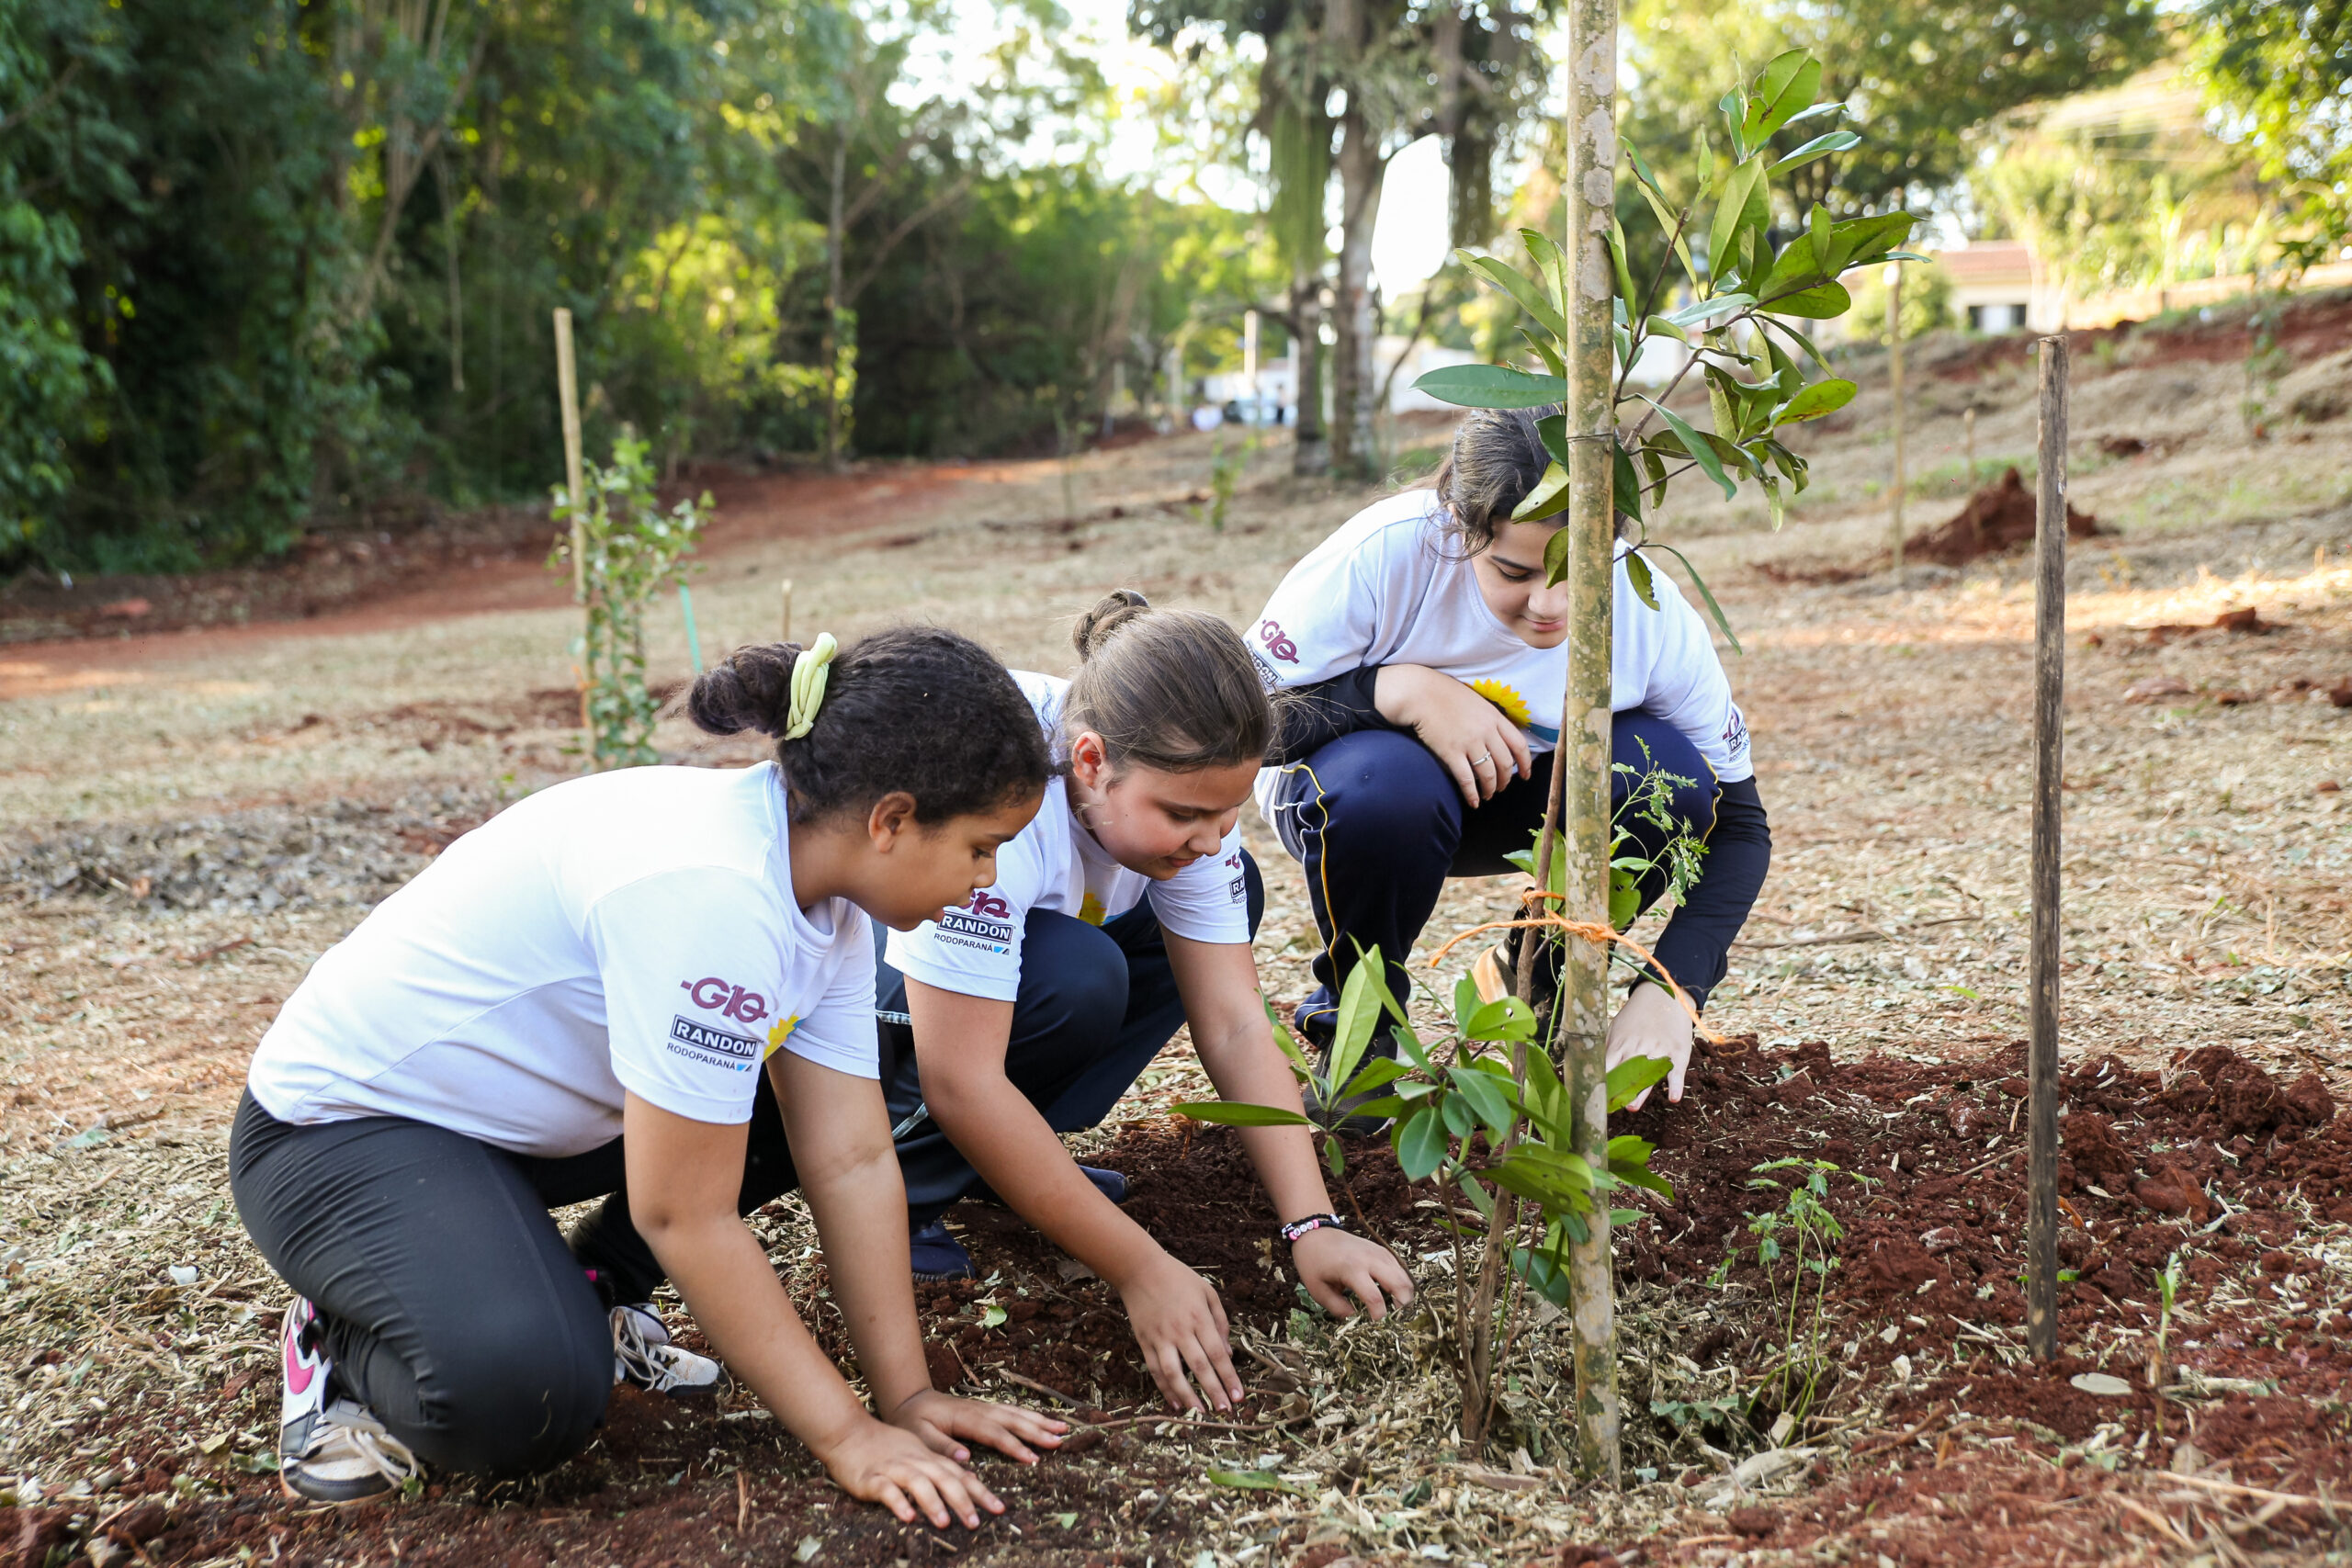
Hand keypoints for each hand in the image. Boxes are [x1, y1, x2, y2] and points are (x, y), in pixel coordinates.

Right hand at [814, 1415, 1004, 1529]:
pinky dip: (898, 1502)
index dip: (980, 1492)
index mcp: (928, 1458)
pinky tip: (907, 1517)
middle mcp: (915, 1461)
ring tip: (945, 1523)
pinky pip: (886, 1490)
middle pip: (944, 1479)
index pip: (960, 1475)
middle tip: (976, 1523)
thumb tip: (969, 1481)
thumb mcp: (917, 1453)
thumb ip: (940, 1468)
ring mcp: (893, 1468)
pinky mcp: (871, 1478)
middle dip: (963, 1500)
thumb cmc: (885, 1447)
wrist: (848, 1433)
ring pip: (917, 1483)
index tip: (1000, 1509)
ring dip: (933, 1502)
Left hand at [888, 1388, 1067, 1466]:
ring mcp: (985, 1407)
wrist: (910, 1399)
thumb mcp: (918, 1436)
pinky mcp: (986, 1409)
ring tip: (1063, 1429)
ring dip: (1040, 1421)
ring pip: (1016, 1413)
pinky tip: (1045, 1421)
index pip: (994, 1433)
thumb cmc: (913, 1421)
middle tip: (1060, 1441)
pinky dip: (1031, 1416)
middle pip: (1012, 1420)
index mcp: (964, 1417)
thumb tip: (965, 1458)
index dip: (1014, 1446)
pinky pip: (1012, 1411)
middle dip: (1037, 1431)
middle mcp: (979, 1409)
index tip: (1032, 1458)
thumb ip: (941, 1447)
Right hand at [1112, 1248, 1242, 1412]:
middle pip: (1199, 1367)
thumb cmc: (1178, 1278)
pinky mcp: (1145, 1342)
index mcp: (1199, 1317)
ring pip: (1174, 1373)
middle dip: (1214, 1391)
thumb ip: (1220, 1322)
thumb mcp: (1207, 1292)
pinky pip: (1155, 1369)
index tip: (1239, 1396)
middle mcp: (1181, 1330)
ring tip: (1200, 1414)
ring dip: (1188, 1395)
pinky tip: (1175, 1402)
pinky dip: (1164, 1388)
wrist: (1140, 1269)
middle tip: (1225, 1410)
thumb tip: (1228, 1353)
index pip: (1217, 1354)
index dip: (1229, 1377)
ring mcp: (1160, 1338)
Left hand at [1290, 1228, 1414, 1320]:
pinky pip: (1400, 1268)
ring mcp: (1379, 1252)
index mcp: (1352, 1269)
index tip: (1374, 1323)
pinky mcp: (1382, 1250)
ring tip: (1395, 1307)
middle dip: (1402, 1305)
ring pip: (1404, 1276)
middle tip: (1396, 1318)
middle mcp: (1370, 1259)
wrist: (1316, 1233)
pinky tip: (1392, 1293)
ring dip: (1405, 1294)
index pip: (1374, 1297)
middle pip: (1399, 1284)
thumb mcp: (1318, 1289)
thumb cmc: (1313, 1262)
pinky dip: (1401, 1282)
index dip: (1379, 1315)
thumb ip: (1337, 1307)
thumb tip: (1356, 1319)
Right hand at [1373, 665, 1533, 807]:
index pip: (1519, 745)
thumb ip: (1489, 719)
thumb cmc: (1446, 695)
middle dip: (1505, 780)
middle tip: (1501, 787)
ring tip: (1487, 795)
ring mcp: (1469, 742)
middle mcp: (1486, 731)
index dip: (1526, 764)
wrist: (1420, 693)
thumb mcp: (1476, 702)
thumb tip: (1498, 738)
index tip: (1526, 775)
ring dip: (1490, 789)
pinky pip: (1466, 779)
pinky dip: (1472, 794)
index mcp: (1494, 718)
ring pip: (1488, 774)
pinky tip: (1473, 802)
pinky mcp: (1451, 752)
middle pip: (1505, 763)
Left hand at [1605, 981, 1694, 1110]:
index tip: (1594, 1099)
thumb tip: (1592, 1068)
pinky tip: (1673, 1097)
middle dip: (1618, 1090)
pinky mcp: (1678, 1052)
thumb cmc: (1636, 1016)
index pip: (1606, 1067)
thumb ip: (1606, 1048)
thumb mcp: (1615, 1027)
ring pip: (1649, 1075)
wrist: (1664, 996)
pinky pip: (1677, 1071)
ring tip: (1633, 1107)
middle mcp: (1638, 1048)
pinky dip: (1676, 1084)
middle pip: (1626, 1073)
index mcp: (1620, 1044)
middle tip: (1611, 1107)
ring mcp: (1659, 1050)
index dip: (1600, 1083)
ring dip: (1641, 1091)